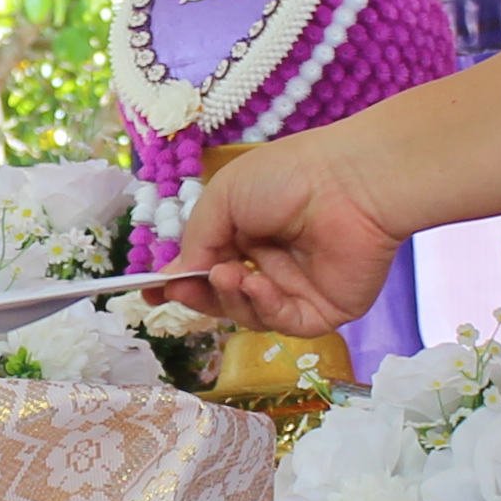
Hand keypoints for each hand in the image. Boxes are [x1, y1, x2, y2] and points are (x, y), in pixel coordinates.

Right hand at [153, 136, 399, 334]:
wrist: (350, 183)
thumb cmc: (287, 176)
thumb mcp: (224, 199)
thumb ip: (196, 240)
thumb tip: (175, 278)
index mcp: (248, 232)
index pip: (206, 266)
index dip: (179, 281)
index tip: (149, 293)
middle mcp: (271, 263)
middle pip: (224, 297)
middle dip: (199, 295)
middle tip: (180, 290)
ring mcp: (296, 290)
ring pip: (249, 314)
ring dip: (231, 298)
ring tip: (229, 274)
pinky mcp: (322, 311)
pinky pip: (282, 323)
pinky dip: (263, 308)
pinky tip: (257, 285)